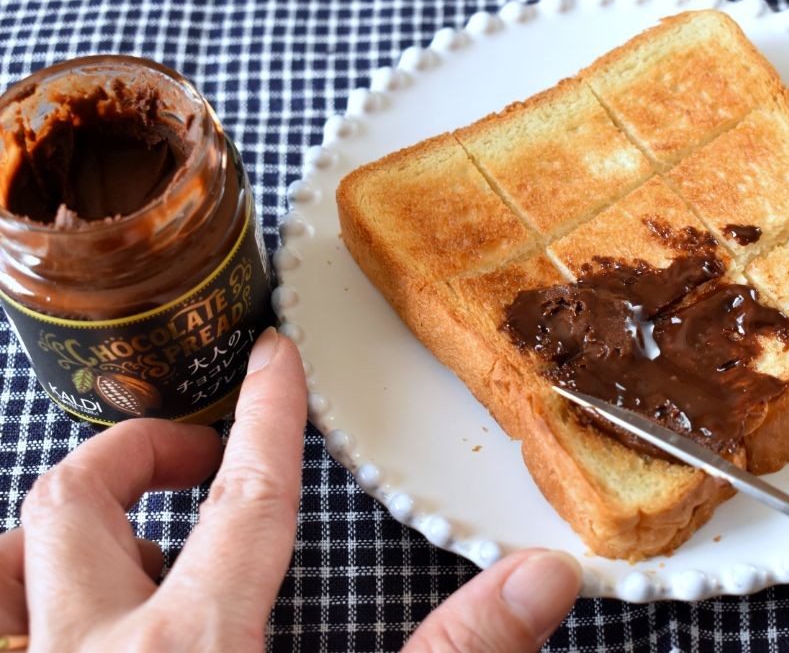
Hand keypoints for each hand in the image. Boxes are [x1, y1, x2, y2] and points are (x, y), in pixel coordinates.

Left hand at [0, 326, 581, 651]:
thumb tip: (543, 577)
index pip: (247, 497)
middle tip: (197, 457)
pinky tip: (58, 625)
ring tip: (113, 533)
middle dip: (140, 449)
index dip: (269, 414)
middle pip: (83, 499)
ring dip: (52, 530)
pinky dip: (11, 605)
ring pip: (3, 563)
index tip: (275, 356)